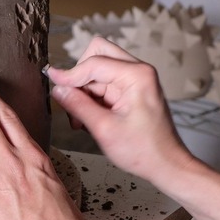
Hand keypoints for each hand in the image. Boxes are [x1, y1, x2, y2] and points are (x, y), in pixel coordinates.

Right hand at [47, 37, 191, 185]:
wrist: (166, 165)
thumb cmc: (145, 151)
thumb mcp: (104, 129)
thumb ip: (78, 106)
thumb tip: (58, 89)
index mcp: (137, 75)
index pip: (94, 63)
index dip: (70, 74)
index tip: (52, 81)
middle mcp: (138, 71)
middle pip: (97, 54)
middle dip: (80, 76)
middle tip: (72, 100)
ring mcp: (135, 79)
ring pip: (97, 70)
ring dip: (84, 90)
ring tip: (82, 119)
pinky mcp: (130, 89)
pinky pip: (103, 83)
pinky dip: (92, 98)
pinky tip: (91, 119)